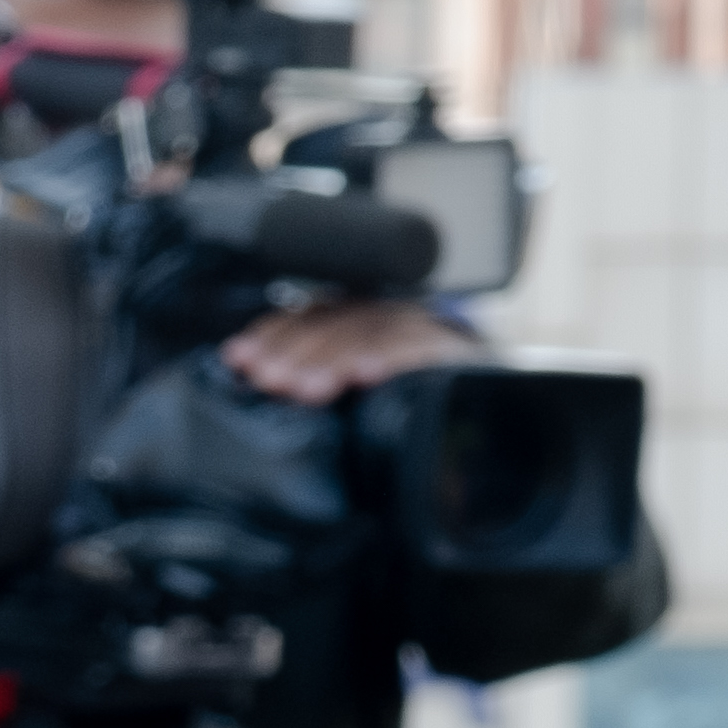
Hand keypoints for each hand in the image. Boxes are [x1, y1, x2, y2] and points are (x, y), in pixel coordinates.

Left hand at [224, 297, 477, 405]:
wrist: (488, 411)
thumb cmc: (403, 405)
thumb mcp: (351, 392)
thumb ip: (312, 380)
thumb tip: (250, 374)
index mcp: (359, 320)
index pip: (310, 316)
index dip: (273, 335)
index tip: (239, 358)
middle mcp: (389, 316)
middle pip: (336, 322)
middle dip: (295, 352)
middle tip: (269, 380)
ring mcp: (423, 329)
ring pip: (374, 331)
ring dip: (336, 359)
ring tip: (308, 388)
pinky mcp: (458, 350)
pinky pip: (425, 348)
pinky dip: (394, 358)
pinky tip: (368, 374)